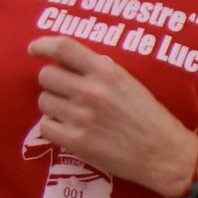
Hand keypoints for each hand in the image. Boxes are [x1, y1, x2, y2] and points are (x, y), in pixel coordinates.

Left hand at [28, 36, 197, 196]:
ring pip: (44, 101)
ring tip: (70, 113)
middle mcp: (91, 90)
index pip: (62, 47)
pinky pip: (45, 127)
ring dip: (52, 105)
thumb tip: (66, 64)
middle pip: (46, 75)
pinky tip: (68, 129)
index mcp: (106, 71)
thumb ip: (98, 70)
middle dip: (51, 82)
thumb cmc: (148, 116)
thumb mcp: (128, 81)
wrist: (164, 153)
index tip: (34, 49)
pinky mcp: (76, 142)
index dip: (42, 45)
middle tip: (63, 91)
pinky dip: (53, 127)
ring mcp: (81, 117)